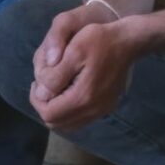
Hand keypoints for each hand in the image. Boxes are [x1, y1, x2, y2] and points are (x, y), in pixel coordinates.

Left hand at [29, 6, 136, 130]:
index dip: (36, 100)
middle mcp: (94, 109)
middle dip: (44, 106)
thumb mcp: (72, 52)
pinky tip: (67, 92)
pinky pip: (81, 118)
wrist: (128, 41)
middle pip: (57, 123)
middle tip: (43, 86)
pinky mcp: (106, 107)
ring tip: (53, 89)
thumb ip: (55, 76)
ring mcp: (102, 110)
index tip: (36, 82)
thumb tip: (41, 94)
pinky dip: (69, 110)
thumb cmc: (99, 41)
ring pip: (68, 123)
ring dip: (55, 110)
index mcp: (83, 97)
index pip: (48, 113)